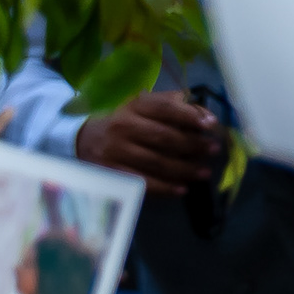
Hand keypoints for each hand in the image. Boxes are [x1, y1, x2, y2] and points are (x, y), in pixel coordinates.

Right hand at [75, 90, 225, 195]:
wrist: (79, 139)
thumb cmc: (120, 121)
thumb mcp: (139, 105)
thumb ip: (168, 104)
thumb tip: (200, 109)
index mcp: (133, 106)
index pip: (164, 108)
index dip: (189, 115)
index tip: (211, 124)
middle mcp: (123, 127)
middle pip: (164, 137)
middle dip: (193, 144)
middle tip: (214, 150)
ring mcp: (116, 152)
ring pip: (156, 162)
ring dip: (184, 169)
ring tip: (205, 172)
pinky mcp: (112, 173)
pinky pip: (143, 182)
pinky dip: (165, 188)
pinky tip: (183, 189)